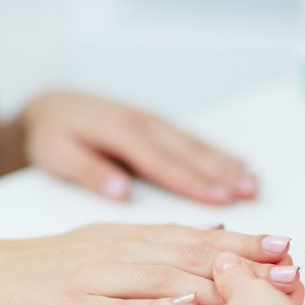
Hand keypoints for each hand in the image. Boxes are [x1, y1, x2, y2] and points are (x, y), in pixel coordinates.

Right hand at [0, 226, 297, 304]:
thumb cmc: (60, 263)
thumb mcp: (116, 242)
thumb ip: (163, 239)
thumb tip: (211, 232)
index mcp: (134, 237)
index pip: (197, 237)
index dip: (242, 241)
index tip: (281, 246)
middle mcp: (123, 251)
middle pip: (190, 254)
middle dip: (243, 260)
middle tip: (286, 267)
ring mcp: (99, 277)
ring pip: (161, 277)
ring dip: (210, 284)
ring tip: (253, 291)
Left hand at [20, 91, 256, 202]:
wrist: (52, 105)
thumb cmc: (54, 134)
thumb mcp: (57, 153)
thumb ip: (88, 171)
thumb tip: (121, 190)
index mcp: (123, 134)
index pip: (165, 164)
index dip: (195, 183)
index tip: (223, 199)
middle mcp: (145, 126)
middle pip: (190, 153)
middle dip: (223, 173)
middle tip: (251, 191)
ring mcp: (154, 124)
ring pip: (196, 145)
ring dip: (226, 163)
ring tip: (253, 181)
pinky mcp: (157, 126)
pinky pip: (191, 140)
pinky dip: (216, 152)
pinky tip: (235, 161)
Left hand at [162, 253, 304, 304]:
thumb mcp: (248, 288)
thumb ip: (232, 265)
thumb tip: (225, 254)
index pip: (187, 289)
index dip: (213, 263)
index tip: (233, 247)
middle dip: (246, 282)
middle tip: (268, 263)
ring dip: (263, 301)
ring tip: (287, 279)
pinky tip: (291, 304)